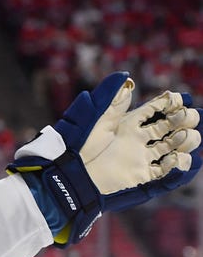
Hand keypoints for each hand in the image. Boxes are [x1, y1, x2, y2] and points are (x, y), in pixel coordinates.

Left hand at [8, 71, 201, 245]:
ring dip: (186, 141)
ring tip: (180, 138)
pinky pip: (168, 174)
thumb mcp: (93, 118)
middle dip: (185, 120)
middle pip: (174, 126)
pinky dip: (180, 167)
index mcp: (128, 123)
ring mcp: (141, 159)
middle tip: (184, 119)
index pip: (159, 109)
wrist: (70, 175)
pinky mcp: (142, 178)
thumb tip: (125, 78)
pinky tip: (182, 160)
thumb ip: (110, 98)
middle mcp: (138, 140)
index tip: (179, 100)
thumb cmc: (77, 146)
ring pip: (176, 148)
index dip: (173, 102)